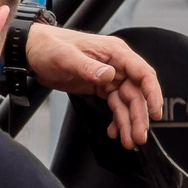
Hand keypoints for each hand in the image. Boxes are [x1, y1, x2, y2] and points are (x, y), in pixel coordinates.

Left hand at [26, 24, 164, 146]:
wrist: (32, 51)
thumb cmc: (49, 46)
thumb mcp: (65, 56)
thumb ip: (88, 67)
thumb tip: (110, 75)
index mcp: (115, 52)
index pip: (142, 73)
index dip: (152, 93)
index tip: (155, 112)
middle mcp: (116, 64)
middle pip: (136, 93)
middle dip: (139, 116)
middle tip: (139, 137)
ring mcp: (110, 76)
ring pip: (127, 102)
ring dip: (129, 122)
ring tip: (129, 141)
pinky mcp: (100, 86)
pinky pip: (115, 105)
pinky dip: (117, 120)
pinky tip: (114, 132)